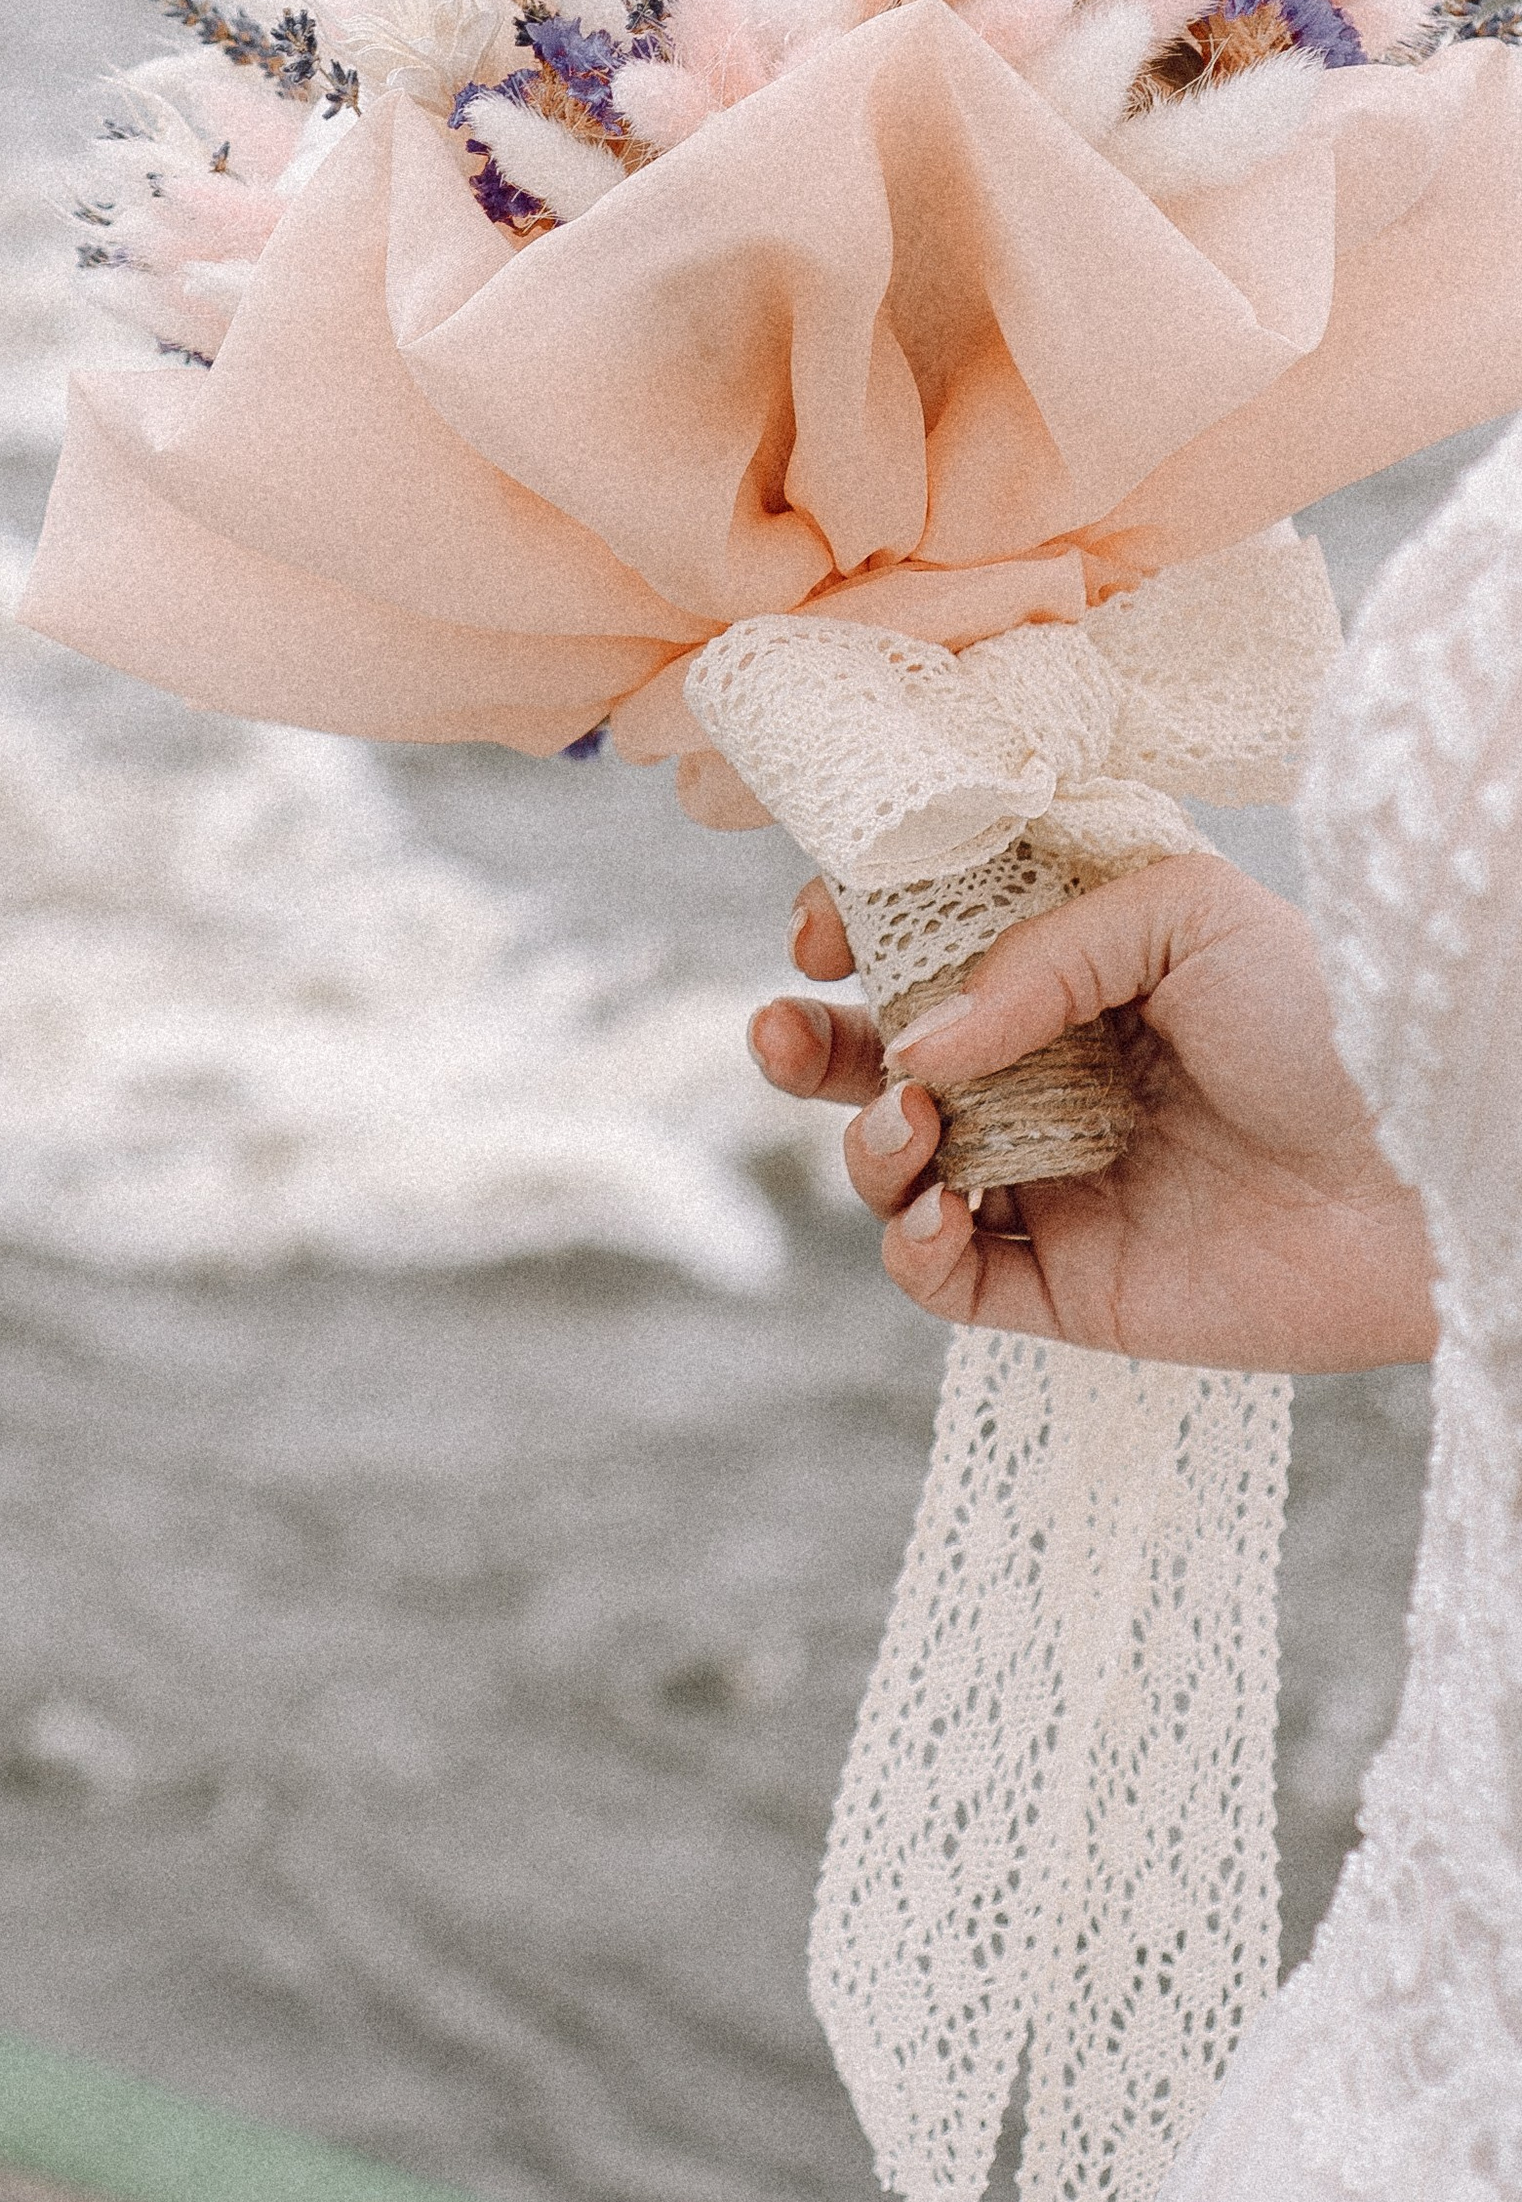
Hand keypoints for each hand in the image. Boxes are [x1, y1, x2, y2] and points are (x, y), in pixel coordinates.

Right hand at [749, 855, 1436, 1373]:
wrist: (1426, 1177)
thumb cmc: (1328, 1023)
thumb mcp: (1181, 914)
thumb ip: (1034, 956)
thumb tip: (918, 1043)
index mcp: (1071, 976)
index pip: (924, 952)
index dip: (851, 938)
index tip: (820, 936)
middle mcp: (1049, 1077)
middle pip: (880, 1063)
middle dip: (805, 1045)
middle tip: (775, 1030)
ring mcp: (1053, 1183)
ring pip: (895, 1172)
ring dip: (867, 1147)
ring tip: (913, 1127)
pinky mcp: (1070, 1287)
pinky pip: (948, 1280)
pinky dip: (914, 1248)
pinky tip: (941, 1212)